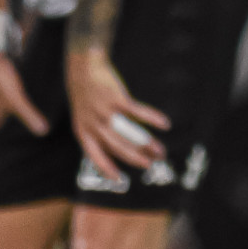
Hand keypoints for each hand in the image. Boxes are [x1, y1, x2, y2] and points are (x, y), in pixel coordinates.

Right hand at [0, 52, 47, 141]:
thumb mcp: (15, 98)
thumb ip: (28, 115)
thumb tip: (42, 132)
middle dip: (3, 146)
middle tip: (16, 157)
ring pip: (1, 123)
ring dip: (10, 131)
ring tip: (25, 140)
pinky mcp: (1, 94)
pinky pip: (7, 111)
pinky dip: (15, 117)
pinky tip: (28, 117)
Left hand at [65, 47, 168, 184]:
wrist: (83, 68)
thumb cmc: (86, 94)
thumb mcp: (84, 116)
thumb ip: (97, 131)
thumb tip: (119, 145)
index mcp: (83, 131)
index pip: (95, 156)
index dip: (108, 169)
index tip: (120, 180)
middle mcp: (93, 124)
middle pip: (117, 146)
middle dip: (135, 158)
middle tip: (150, 164)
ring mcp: (105, 112)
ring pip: (129, 133)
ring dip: (146, 143)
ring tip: (159, 151)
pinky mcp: (117, 98)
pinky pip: (137, 112)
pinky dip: (152, 118)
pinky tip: (165, 123)